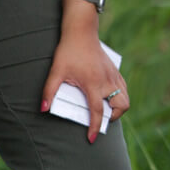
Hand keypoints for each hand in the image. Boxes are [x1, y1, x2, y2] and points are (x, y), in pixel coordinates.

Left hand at [41, 22, 127, 143]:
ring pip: (125, 98)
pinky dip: (119, 96)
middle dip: (113, 117)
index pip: (98, 112)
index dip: (95, 127)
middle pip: (121, 107)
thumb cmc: (68, 51)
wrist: (81, 31)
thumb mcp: (55, 71)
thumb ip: (49, 91)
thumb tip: (43, 109)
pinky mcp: (115, 71)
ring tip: (106, 109)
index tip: (91, 139)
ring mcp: (113, 75)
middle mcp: (107, 81)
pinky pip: (124, 89)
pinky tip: (109, 96)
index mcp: (93, 84)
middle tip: (101, 119)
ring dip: (118, 108)